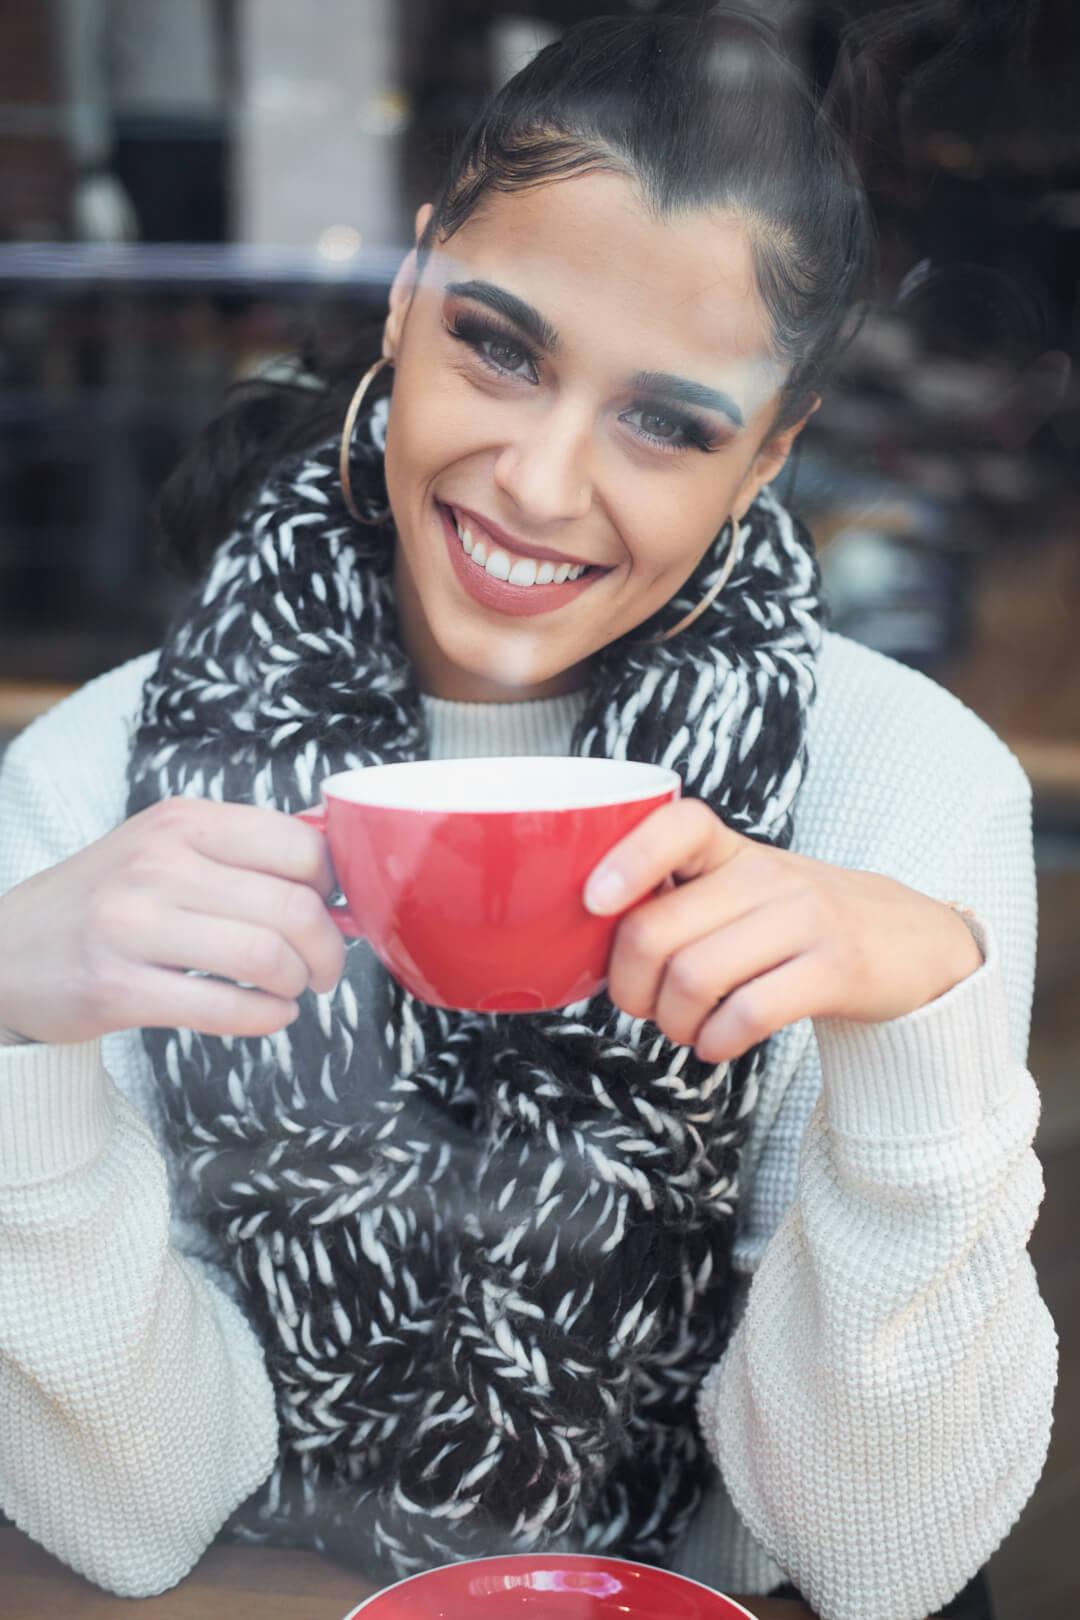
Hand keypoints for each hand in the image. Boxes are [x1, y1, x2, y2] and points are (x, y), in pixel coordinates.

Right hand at [0, 799, 344, 1044]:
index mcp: (180, 822)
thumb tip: (335, 880)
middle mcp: (156, 865)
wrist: (5, 952)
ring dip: (299, 984)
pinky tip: (269, 1014)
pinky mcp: (117, 989)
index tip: (332, 909)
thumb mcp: (162, 847)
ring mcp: (132, 926)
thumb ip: (239, 854)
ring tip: (295, 990)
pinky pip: (226, 1008)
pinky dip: (267, 1018)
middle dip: (328, 948)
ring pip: (266, 957)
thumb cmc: (104, 901)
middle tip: (325, 967)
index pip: (299, 845)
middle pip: (293, 907)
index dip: (333, 886)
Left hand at [584, 799, 982, 1063]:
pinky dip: (717, 1042)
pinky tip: (719, 1044)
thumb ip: (682, 900)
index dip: (626, 859)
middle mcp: (768, 876)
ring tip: (686, 1028)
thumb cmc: (803, 924)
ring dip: (673, 1022)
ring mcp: (807, 920)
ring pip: (694, 977)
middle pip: (656, 930)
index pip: (678, 824)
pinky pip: (749, 1012)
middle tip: (643, 1006)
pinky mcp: (837, 970)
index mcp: (734, 851)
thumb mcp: (746, 891)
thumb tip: (593, 938)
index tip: (593, 902)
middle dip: (629, 987)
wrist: (915, 944)